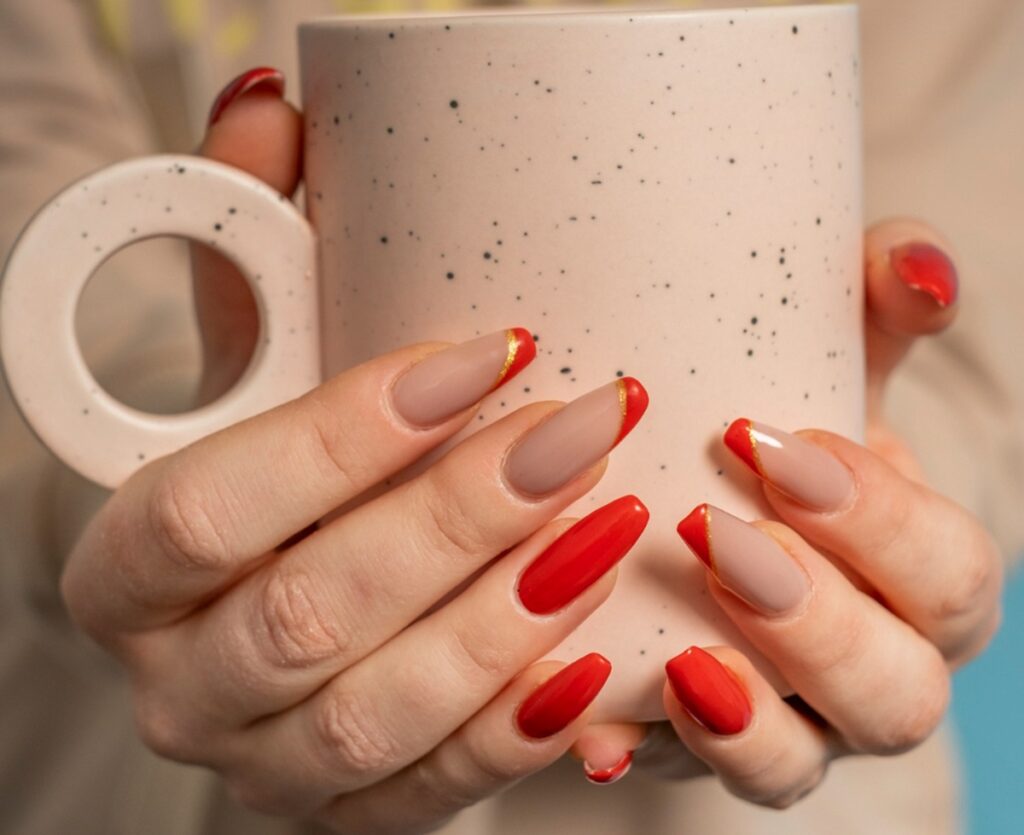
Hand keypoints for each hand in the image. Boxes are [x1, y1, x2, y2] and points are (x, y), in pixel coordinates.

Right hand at [59, 69, 651, 832]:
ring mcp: (262, 760)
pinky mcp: (348, 810)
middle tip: (584, 427)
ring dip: (504, 617)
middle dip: (457, 516)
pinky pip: (432, 791)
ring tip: (611, 521)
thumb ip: (254, 245)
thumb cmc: (276, 466)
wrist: (279, 601)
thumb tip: (273, 109)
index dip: (344, 433)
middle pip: (306, 612)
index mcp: (131, 566)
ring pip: (377, 712)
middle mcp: (180, 678)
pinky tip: (598, 659)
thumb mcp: (253, 359)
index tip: (489, 354)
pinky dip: (518, 730)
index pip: (209, 506)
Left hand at [574, 222, 1004, 803]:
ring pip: (799, 764)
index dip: (882, 521)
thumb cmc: (760, 428)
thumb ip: (872, 308)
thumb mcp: (819, 358)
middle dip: (817, 619)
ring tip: (679, 650)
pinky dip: (637, 753)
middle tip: (717, 535)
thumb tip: (919, 269)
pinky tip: (587, 728)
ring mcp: (781, 721)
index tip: (767, 442)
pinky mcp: (690, 745)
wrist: (676, 494)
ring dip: (746, 712)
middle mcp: (867, 664)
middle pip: (899, 692)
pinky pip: (676, 778)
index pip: (952, 576)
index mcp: (917, 577)